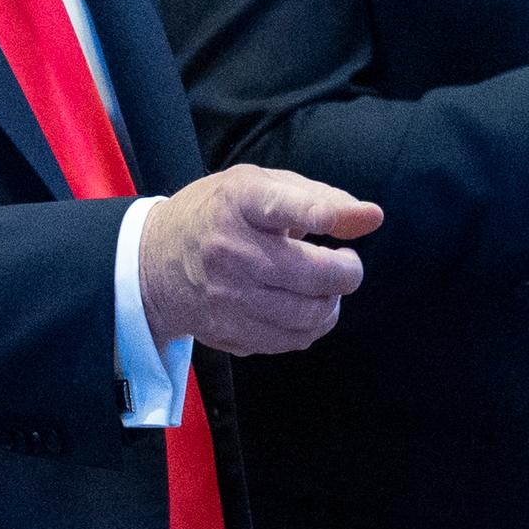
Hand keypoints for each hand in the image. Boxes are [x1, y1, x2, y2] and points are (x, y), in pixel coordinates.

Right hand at [141, 166, 380, 354]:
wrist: (154, 262)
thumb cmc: (217, 214)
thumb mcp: (259, 187)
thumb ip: (321, 198)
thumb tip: (374, 217)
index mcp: (236, 203)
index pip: (278, 207)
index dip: (314, 213)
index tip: (340, 220)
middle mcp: (230, 252)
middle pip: (310, 273)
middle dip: (346, 271)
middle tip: (346, 263)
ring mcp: (228, 298)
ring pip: (307, 315)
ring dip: (330, 302)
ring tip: (325, 286)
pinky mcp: (229, 332)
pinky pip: (291, 341)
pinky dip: (310, 327)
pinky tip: (304, 307)